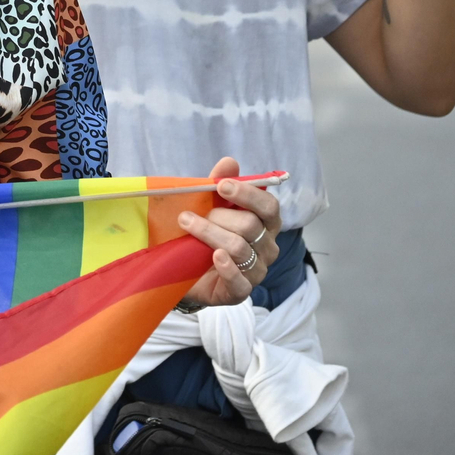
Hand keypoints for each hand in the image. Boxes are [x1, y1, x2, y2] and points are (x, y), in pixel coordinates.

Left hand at [175, 157, 281, 308]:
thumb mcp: (208, 205)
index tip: (221, 186)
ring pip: (239, 248)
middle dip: (217, 216)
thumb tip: (230, 162)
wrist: (185, 270)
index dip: (248, 194)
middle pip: (250, 226)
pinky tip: (214, 257)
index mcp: (265, 223)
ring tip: (186, 225)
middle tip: (188, 215)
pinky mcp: (241, 292)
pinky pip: (240, 282)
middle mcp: (267, 247)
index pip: (269, 207)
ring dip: (209, 234)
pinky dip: (227, 268)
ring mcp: (257, 271)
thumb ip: (220, 183)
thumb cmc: (204, 233)